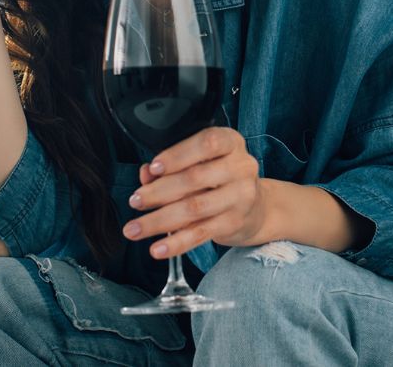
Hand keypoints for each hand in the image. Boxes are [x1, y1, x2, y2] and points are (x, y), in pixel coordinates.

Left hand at [123, 127, 268, 258]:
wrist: (257, 207)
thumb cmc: (219, 177)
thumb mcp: (199, 161)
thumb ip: (171, 165)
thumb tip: (146, 173)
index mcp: (231, 142)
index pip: (207, 143)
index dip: (178, 155)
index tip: (153, 167)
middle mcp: (241, 167)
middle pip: (195, 179)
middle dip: (159, 191)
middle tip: (134, 201)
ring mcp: (241, 197)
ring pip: (194, 208)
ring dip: (159, 220)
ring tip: (134, 228)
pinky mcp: (234, 223)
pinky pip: (201, 233)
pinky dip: (176, 243)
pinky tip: (157, 249)